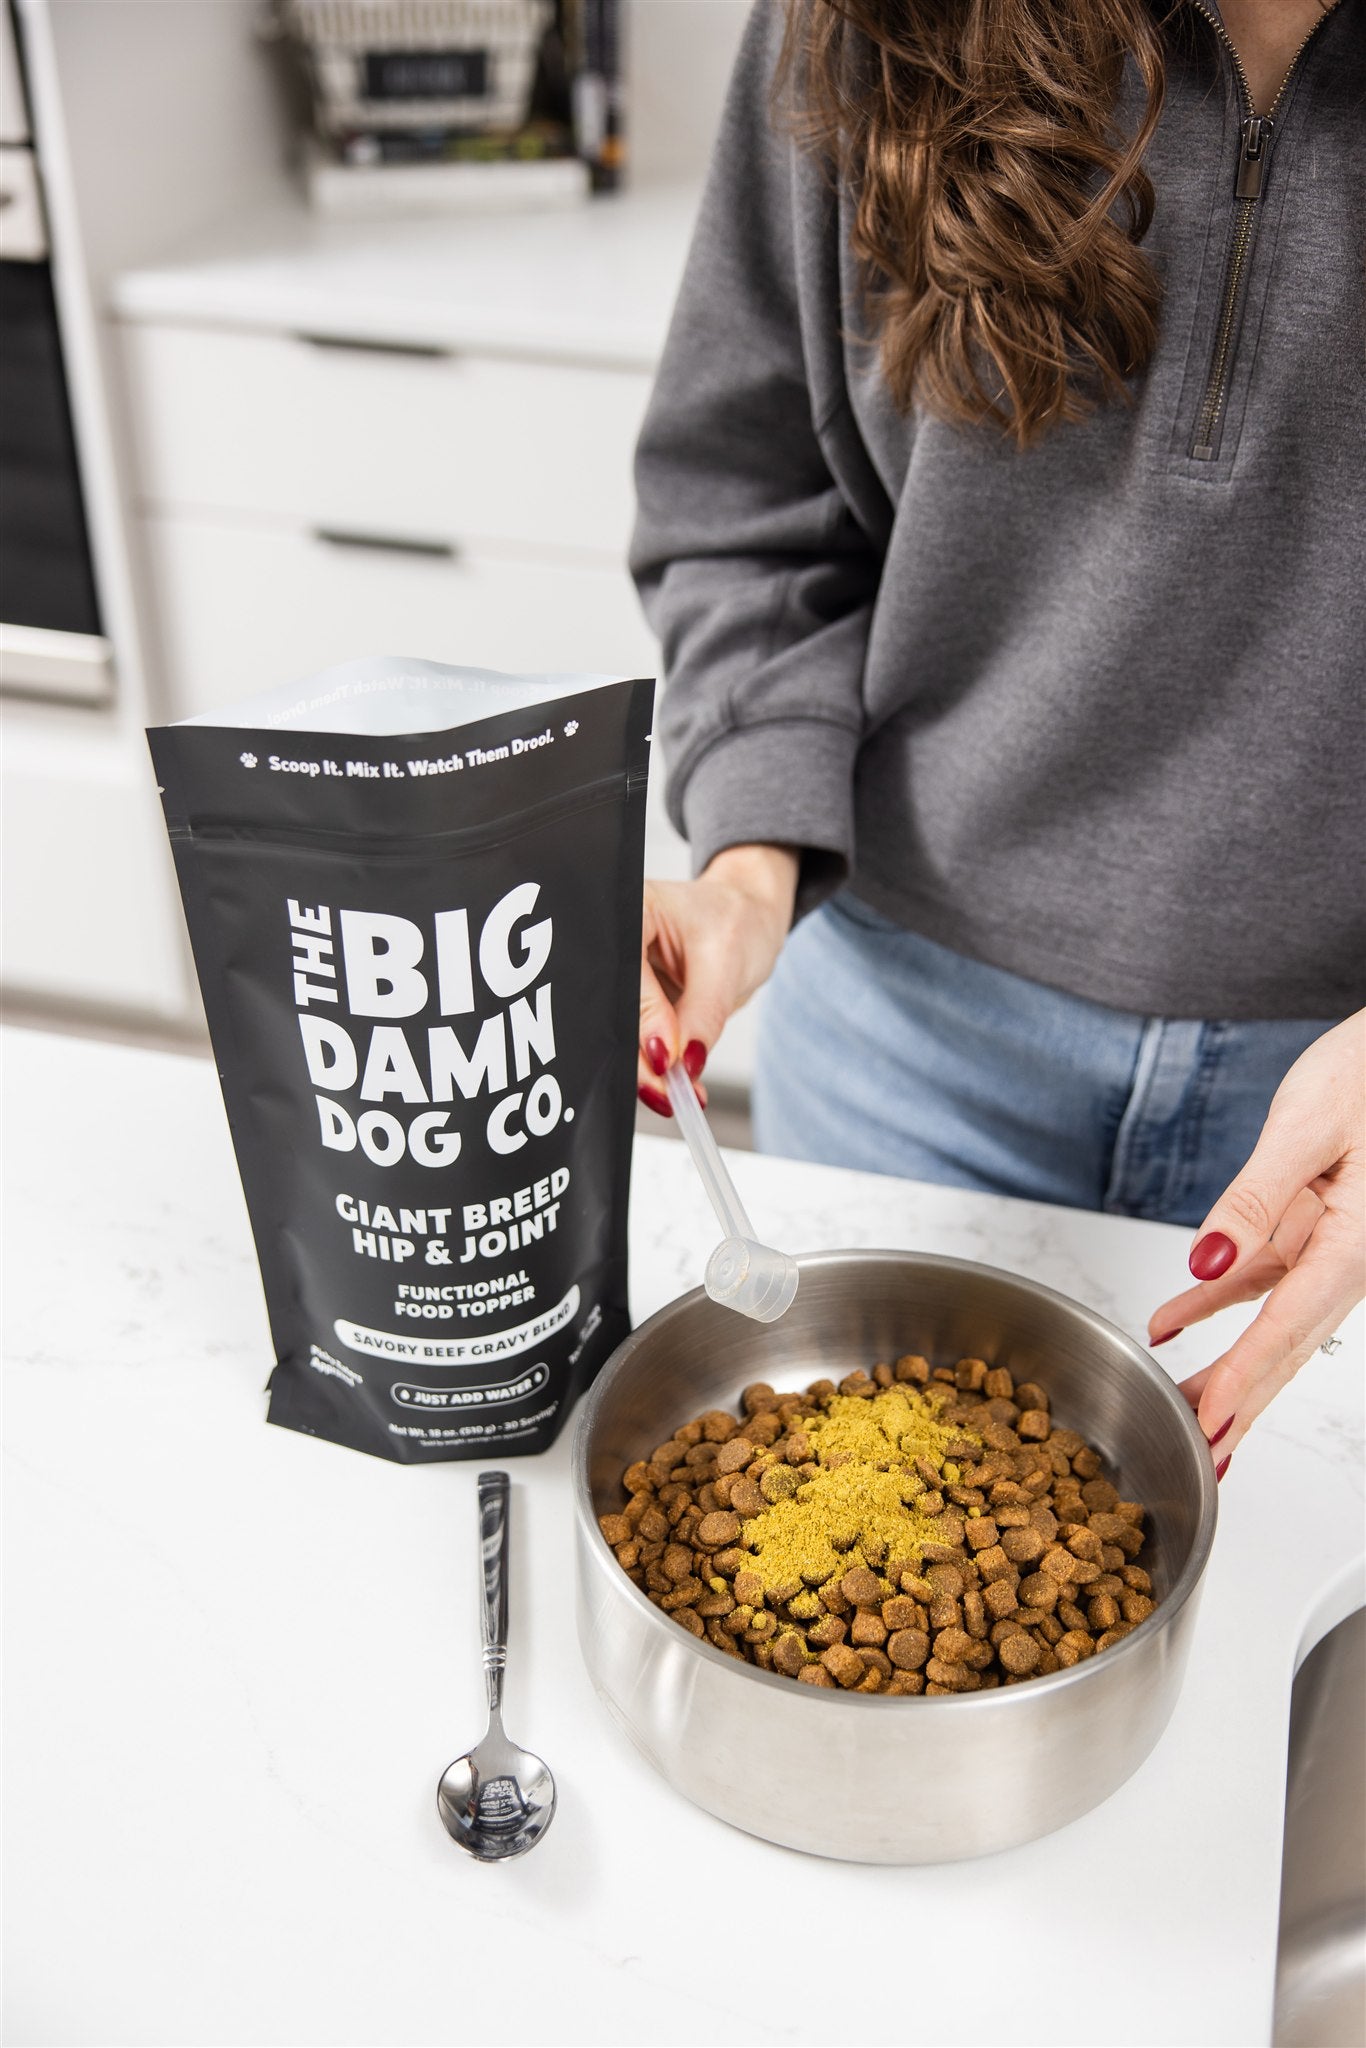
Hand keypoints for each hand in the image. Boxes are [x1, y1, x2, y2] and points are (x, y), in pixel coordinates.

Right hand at [637, 844, 798, 1113]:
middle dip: (641, 1058)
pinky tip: (680, 1083)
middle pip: (615, 1013)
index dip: (642, 1021)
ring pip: (624, 1036)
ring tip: (682, 1092)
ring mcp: (624, 978)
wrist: (751, 922)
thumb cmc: (739, 920)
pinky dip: (660, 1069)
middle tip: (669, 1091)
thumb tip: (682, 1061)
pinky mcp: (637, 1006)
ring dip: (650, 1071)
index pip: (624, 977)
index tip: (665, 1060)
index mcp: (629, 911)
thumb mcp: (727, 963)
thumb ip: (702, 1014)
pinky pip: (641, 1044)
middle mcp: (616, 945)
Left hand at [1147, 1011, 1364, 1471]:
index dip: (1244, 1381)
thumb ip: (1255, 1196)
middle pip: (1285, 1344)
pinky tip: (1171, 1324)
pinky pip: (1262, 1277)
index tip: (1209, 1427)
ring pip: (1273, 1322)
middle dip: (1240, 1403)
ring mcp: (1334, 1245)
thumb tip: (1208, 1260)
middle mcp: (1351, 1257)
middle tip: (1199, 1457)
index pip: (1288, 1326)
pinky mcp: (1314, 1224)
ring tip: (1180, 1410)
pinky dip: (1215, 1303)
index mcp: (1356, 1243)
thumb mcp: (1307, 1125)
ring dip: (1228, 1368)